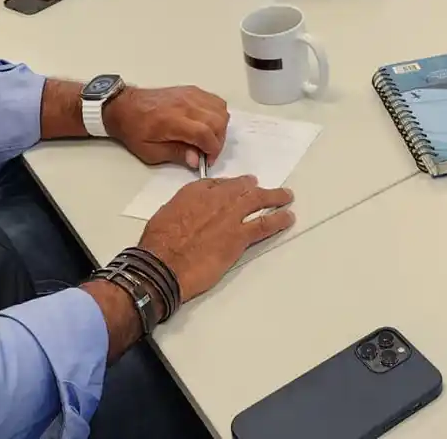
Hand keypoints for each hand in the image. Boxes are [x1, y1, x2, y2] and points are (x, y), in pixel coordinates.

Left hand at [105, 84, 229, 167]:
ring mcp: (190, 95)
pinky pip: (214, 100)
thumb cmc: (135, 130)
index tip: (208, 160)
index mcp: (173, 121)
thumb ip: (176, 154)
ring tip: (208, 138)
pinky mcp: (191, 90)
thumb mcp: (150, 151)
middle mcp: (185, 105)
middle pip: (218, 121)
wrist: (125, 106)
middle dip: (218, 140)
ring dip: (219, 127)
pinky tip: (207, 123)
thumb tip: (197, 160)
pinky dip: (216, 113)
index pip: (205, 134)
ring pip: (220, 109)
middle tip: (208, 152)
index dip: (212, 150)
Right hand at [139, 176, 295, 303]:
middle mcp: (217, 199)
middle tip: (262, 188)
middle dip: (254, 187)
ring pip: (259, 201)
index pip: (219, 183)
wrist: (164, 263)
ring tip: (286, 197)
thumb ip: (185, 206)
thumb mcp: (167, 212)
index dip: (231, 184)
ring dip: (275, 197)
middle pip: (242, 187)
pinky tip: (288, 218)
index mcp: (195, 192)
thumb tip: (196, 208)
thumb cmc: (158, 242)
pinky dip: (279, 219)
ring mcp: (231, 216)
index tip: (238, 185)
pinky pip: (265, 224)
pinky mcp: (240, 237)